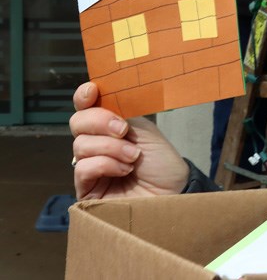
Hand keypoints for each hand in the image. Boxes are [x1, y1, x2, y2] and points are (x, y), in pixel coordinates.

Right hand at [70, 82, 188, 199]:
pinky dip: (105, 164)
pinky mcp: (86, 189)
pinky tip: (124, 170)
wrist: (173, 191)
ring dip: (110, 147)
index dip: (84, 96)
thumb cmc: (162, 161)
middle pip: (78, 122)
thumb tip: (99, 102)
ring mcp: (89, 166)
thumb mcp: (145, 131)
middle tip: (123, 130)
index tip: (92, 91)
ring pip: (80, 145)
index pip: (87, 106)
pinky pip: (82, 168)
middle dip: (99, 121)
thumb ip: (122, 116)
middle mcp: (96, 143)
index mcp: (110, 125)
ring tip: (133, 157)